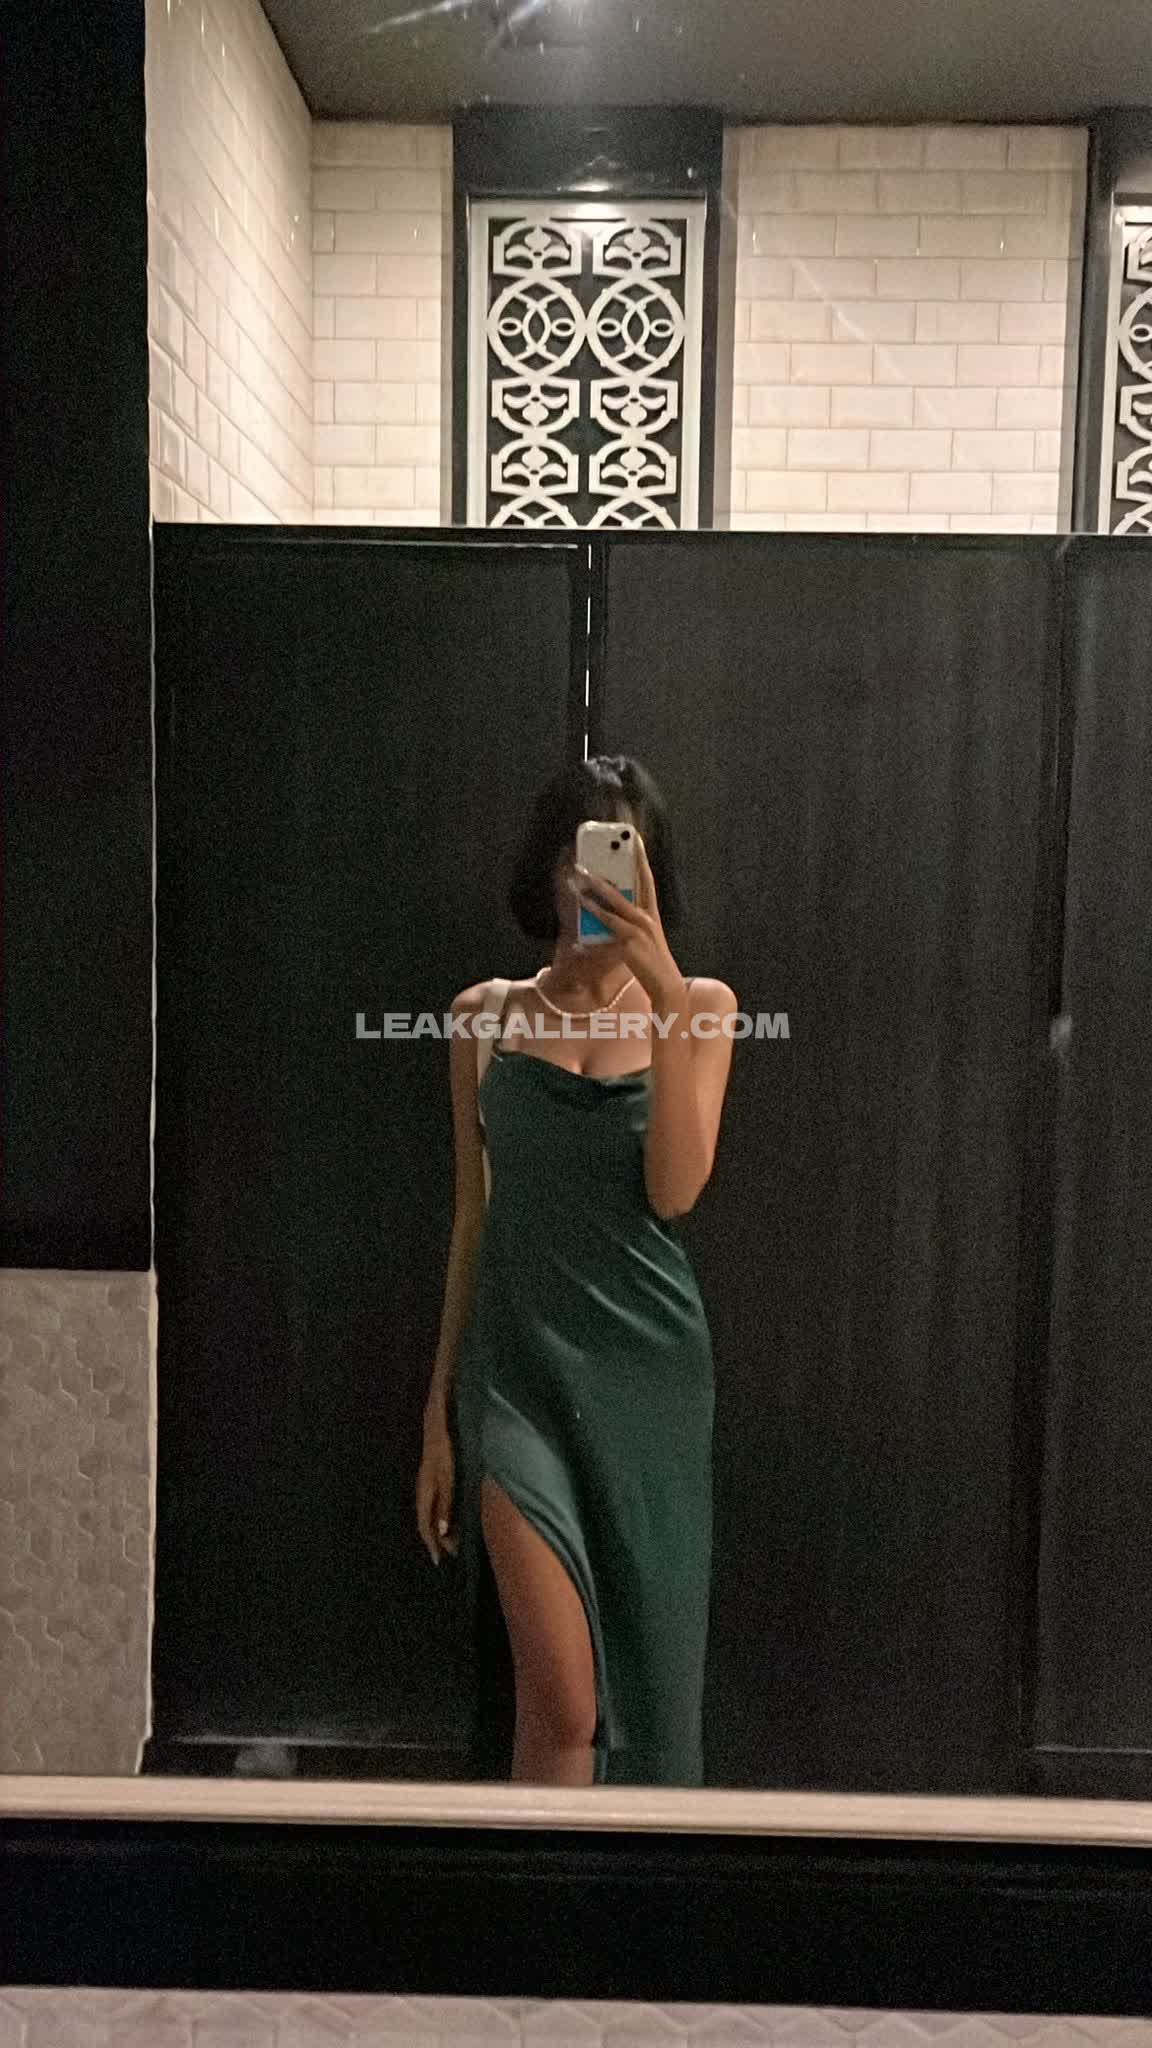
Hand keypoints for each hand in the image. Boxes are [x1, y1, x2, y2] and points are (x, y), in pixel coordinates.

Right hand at [416, 1416, 458, 1565]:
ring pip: (429, 1514)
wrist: (438, 1429)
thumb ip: (446, 1505)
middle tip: (449, 1555)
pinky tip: (448, 1518)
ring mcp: (426, 1486)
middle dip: (436, 1541)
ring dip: (438, 1529)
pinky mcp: (432, 1480)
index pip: (425, 1527)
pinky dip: (440, 1517)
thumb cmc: (445, 1453)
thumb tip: (443, 1531)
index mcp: (425, 1495)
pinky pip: (433, 1505)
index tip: (439, 1560)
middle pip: (426, 1523)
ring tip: (450, 1542)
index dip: (432, 1544)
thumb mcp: (448, 1480)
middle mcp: (422, 1493)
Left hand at [570, 833, 684, 1006]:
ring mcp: (638, 933)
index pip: (647, 879)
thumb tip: (606, 904)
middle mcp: (647, 919)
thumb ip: (630, 917)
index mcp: (651, 912)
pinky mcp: (629, 949)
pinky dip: (589, 945)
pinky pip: (603, 943)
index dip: (641, 858)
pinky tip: (575, 944)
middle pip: (621, 893)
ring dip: (590, 900)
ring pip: (609, 913)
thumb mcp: (646, 932)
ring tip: (574, 889)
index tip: (634, 839)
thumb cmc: (653, 957)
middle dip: (600, 878)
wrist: (666, 983)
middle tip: (582, 865)